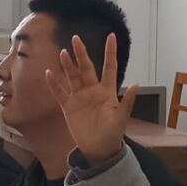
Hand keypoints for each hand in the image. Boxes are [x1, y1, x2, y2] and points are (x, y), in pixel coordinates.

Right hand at [44, 32, 135, 165]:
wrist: (98, 149)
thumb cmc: (112, 133)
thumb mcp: (121, 118)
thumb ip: (127, 102)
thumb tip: (136, 84)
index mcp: (107, 91)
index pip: (109, 67)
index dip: (110, 52)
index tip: (111, 36)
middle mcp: (93, 90)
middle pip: (87, 68)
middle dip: (81, 53)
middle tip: (76, 38)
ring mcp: (79, 97)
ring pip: (73, 77)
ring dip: (68, 65)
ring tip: (64, 53)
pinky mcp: (68, 106)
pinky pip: (60, 92)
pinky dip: (54, 83)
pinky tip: (49, 73)